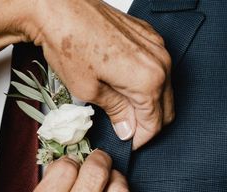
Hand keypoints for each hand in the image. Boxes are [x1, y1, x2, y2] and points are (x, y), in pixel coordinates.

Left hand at [23, 0, 173, 148]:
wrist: (60, 10)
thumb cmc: (70, 46)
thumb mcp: (90, 91)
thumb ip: (116, 112)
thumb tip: (127, 129)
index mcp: (148, 80)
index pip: (156, 123)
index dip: (141, 139)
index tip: (127, 143)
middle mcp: (160, 61)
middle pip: (166, 107)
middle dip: (147, 124)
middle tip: (124, 131)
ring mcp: (156, 45)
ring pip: (164, 88)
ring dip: (147, 103)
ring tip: (120, 110)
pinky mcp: (148, 35)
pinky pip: (157, 67)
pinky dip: (145, 83)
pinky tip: (122, 86)